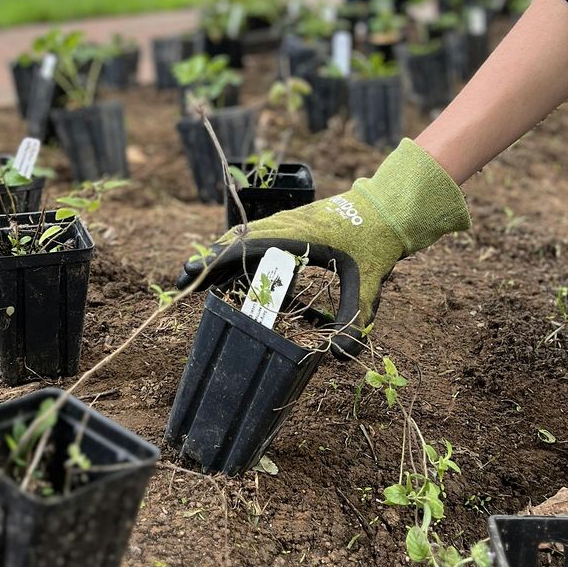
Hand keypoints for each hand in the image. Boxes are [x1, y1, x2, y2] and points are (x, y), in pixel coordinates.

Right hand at [176, 140, 469, 355]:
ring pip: (242, 235)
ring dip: (220, 254)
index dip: (218, 261)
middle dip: (208, 261)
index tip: (194, 274)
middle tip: (181, 283)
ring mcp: (286, 222)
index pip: (247, 247)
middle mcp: (285, 224)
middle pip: (235, 240)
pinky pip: (256, 234)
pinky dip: (237, 249)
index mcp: (297, 236)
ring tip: (198, 278)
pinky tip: (232, 267)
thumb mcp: (371, 284)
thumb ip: (356, 321)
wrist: (386, 208)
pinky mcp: (291, 224)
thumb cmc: (376, 243)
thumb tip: (340, 358)